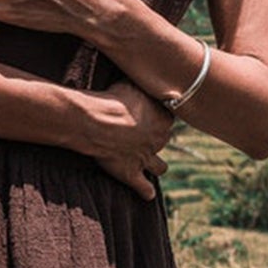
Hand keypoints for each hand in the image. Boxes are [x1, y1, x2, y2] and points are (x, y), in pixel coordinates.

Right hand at [81, 79, 172, 201]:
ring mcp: (146, 158)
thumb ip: (141, 83)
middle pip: (164, 139)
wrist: (98, 122)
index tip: (149, 113)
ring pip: (160, 167)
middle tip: (142, 133)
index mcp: (163, 118)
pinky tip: (147, 195)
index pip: (168, 117)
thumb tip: (147, 73)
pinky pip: (143, 187)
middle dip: (156, 137)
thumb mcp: (131, 83)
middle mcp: (158, 140)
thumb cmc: (113, 99)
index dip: (158, 115)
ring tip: (153, 165)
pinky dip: (145, 191)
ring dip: (157, 166)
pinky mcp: (131, 173)